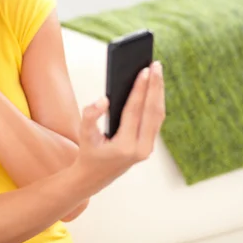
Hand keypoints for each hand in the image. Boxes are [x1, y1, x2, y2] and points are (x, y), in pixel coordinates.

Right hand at [72, 61, 164, 192]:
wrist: (94, 177)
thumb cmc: (88, 152)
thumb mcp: (84, 134)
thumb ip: (90, 116)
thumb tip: (104, 99)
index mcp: (125, 146)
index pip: (135, 111)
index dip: (140, 89)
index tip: (144, 70)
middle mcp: (141, 149)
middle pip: (152, 111)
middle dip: (155, 86)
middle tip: (155, 64)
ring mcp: (148, 148)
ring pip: (158, 115)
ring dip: (158, 92)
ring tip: (157, 71)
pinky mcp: (149, 145)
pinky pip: (156, 119)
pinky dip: (156, 101)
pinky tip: (155, 86)